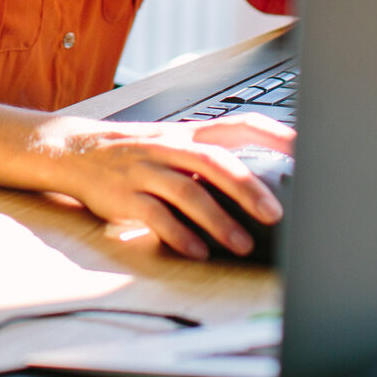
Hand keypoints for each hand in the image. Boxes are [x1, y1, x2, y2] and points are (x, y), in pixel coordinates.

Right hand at [30, 113, 294, 259]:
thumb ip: (209, 161)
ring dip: (217, 220)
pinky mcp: (123, 197)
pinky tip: (196, 251)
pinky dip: (178, 234)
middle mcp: (168, 147)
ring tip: (241, 244)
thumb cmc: (134, 154)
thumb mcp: (172, 146)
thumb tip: (261, 185)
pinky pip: (154, 216)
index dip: (272, 134)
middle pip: (214, 161)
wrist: (72, 151)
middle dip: (247, 188)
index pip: (237, 125)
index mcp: (186, 134)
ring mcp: (144, 171)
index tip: (304, 149)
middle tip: (275, 214)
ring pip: (187, 191)